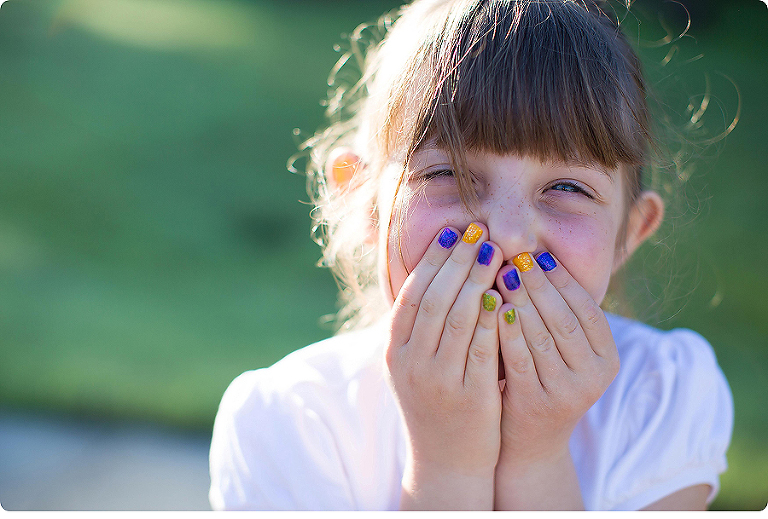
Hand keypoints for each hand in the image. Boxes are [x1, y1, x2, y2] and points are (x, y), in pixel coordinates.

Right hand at [385, 223, 503, 509]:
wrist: (446, 459)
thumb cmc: (436, 401)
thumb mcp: (416, 363)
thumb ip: (421, 325)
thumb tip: (438, 271)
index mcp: (394, 350)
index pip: (412, 294)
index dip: (433, 260)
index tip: (454, 232)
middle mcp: (410, 363)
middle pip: (434, 299)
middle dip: (457, 261)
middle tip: (478, 232)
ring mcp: (438, 380)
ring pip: (457, 317)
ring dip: (477, 279)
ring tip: (495, 252)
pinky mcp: (468, 395)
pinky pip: (481, 347)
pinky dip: (492, 316)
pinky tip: (504, 293)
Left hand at [493, 251, 619, 508]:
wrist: (529, 441)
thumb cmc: (541, 380)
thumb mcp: (561, 351)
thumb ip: (556, 314)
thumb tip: (534, 257)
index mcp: (607, 358)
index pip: (587, 309)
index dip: (562, 280)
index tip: (537, 255)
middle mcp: (594, 376)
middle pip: (564, 319)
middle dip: (538, 285)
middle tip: (515, 257)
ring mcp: (567, 393)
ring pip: (542, 336)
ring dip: (520, 301)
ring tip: (499, 273)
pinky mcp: (537, 403)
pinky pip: (519, 358)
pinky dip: (506, 330)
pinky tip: (491, 307)